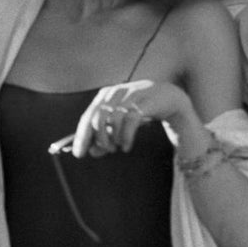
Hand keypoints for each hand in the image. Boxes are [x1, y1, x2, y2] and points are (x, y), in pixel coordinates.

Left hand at [72, 80, 192, 157]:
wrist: (169, 97)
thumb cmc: (140, 110)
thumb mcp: (120, 124)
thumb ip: (106, 136)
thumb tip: (92, 152)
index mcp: (104, 96)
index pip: (87, 117)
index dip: (81, 136)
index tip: (78, 154)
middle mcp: (114, 93)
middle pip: (97, 117)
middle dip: (98, 138)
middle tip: (104, 151)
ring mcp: (130, 95)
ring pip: (113, 119)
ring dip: (113, 138)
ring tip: (117, 148)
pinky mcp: (145, 101)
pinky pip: (130, 120)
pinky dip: (126, 136)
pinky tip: (126, 147)